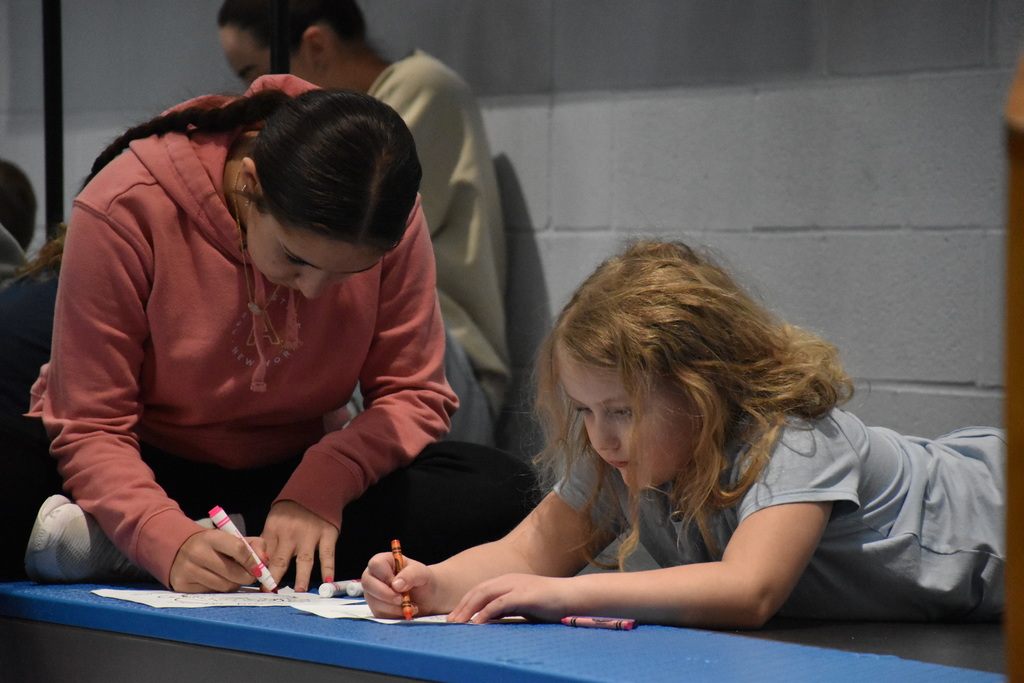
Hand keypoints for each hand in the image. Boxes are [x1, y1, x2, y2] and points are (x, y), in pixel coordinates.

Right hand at [169, 528, 269, 592]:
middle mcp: (197, 553)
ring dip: (234, 585)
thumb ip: (253, 545)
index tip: (259, 568)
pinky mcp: (182, 585)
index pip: (239, 549)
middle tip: (249, 576)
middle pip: (233, 573)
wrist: (178, 548)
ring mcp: (188, 570)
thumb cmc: (213, 545)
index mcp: (212, 537)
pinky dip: (220, 590)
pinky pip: (212, 593)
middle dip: (247, 577)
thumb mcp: (231, 538)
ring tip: (231, 577)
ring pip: (224, 586)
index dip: (253, 561)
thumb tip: (264, 562)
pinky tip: (216, 581)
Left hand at [261, 500, 338, 592]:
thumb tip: (259, 567)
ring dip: (302, 576)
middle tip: (271, 593)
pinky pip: (327, 554)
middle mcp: (290, 533)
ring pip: (304, 559)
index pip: (264, 555)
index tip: (258, 587)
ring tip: (299, 591)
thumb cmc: (291, 512)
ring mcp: (310, 534)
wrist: (316, 490)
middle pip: (281, 559)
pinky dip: (328, 568)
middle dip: (275, 577)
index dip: (260, 571)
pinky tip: (327, 581)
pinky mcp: (327, 534)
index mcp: (273, 529)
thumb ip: (268, 543)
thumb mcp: (274, 522)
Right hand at [362, 551, 436, 618]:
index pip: (376, 564)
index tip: (398, 584)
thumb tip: (395, 584)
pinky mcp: (376, 608)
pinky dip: (394, 614)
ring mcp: (373, 593)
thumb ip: (411, 574)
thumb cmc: (423, 581)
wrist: (428, 598)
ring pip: (373, 600)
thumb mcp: (423, 574)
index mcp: (385, 562)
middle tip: (401, 599)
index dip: (385, 575)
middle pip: (367, 583)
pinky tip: (405, 610)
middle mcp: (375, 576)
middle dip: (385, 594)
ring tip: (409, 604)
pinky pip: (379, 613)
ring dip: (392, 606)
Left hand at [447, 574, 576, 623]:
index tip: (454, 616)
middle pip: (478, 591)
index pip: (480, 590)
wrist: (572, 596)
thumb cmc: (550, 603)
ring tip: (459, 622)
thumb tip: (488, 619)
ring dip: (469, 609)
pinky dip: (486, 612)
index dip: (465, 602)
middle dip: (462, 606)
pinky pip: (500, 603)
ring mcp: (517, 585)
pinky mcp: (525, 595)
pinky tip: (478, 622)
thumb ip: (506, 609)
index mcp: (508, 581)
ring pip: (485, 594)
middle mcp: (509, 580)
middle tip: (450, 622)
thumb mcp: (523, 605)